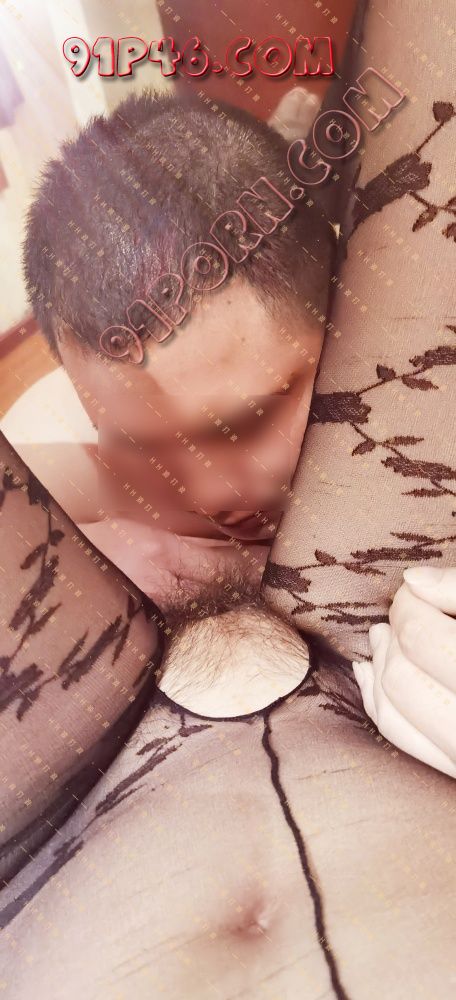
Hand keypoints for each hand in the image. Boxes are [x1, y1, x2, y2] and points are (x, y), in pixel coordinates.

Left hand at [353, 566, 455, 778]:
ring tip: (384, 640)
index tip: (414, 590)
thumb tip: (412, 580)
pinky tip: (373, 676)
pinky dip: (379, 705)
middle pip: (401, 678)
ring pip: (394, 716)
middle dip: (392, 639)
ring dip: (380, 671)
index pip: (421, 638)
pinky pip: (403, 741)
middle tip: (399, 615)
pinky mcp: (453, 769)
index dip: (409, 606)